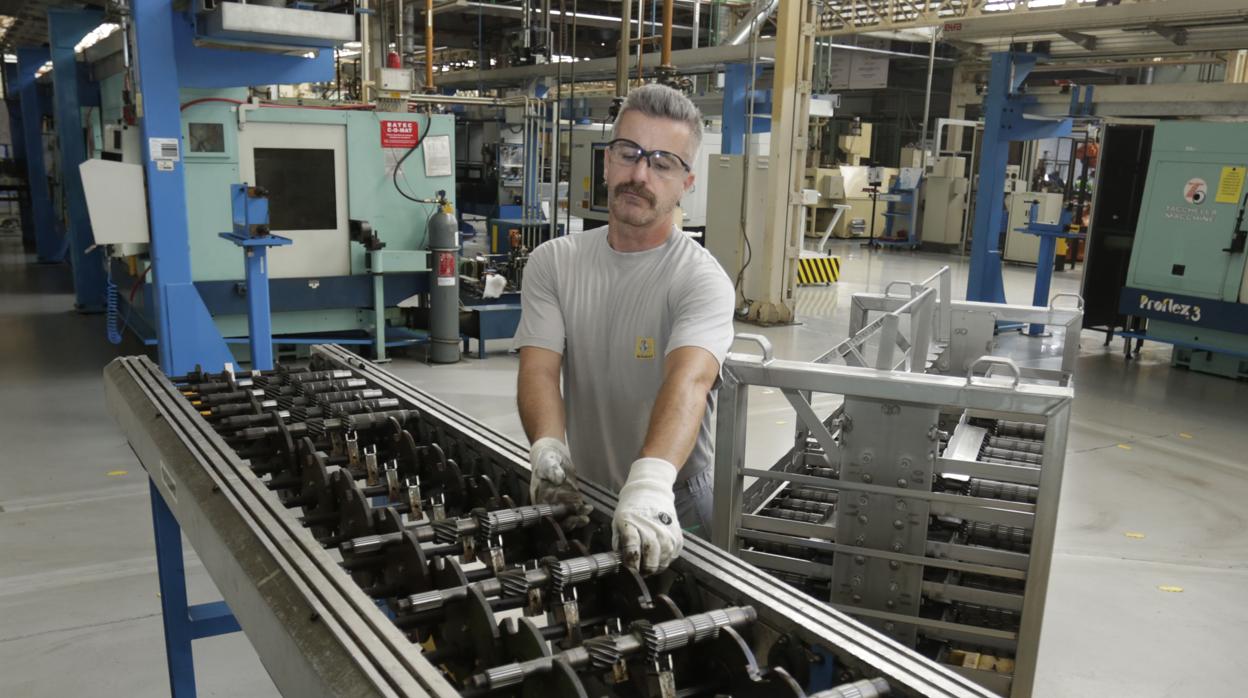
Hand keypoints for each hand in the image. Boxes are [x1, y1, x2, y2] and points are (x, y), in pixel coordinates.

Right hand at [528, 437, 592, 529]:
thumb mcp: (547, 462)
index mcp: (539, 498)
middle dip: (569, 522)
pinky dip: (581, 512)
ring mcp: (559, 502)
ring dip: (577, 519)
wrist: (553, 456)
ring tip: (586, 515)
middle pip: (558, 520)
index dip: (556, 518)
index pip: (547, 513)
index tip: (567, 516)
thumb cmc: (546, 460)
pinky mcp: (568, 500)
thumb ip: (552, 470)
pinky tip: (588, 508)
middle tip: (580, 519)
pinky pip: (574, 510)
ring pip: (567, 517)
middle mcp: (548, 503)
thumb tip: (558, 478)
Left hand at [612, 458, 681, 574]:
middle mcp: (651, 528)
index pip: (632, 549)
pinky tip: (659, 556)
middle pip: (651, 557)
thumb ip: (619, 542)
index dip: (631, 563)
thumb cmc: (632, 508)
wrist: (650, 490)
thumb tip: (620, 561)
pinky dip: (666, 559)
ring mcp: (666, 531)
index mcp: (631, 524)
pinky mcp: (676, 534)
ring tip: (650, 566)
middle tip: (640, 572)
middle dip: (645, 569)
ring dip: (656, 566)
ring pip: (664, 559)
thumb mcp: (618, 521)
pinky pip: (673, 555)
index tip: (630, 569)